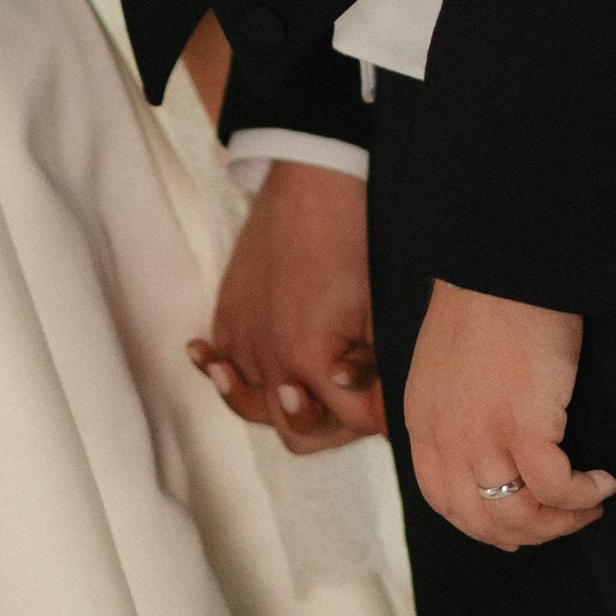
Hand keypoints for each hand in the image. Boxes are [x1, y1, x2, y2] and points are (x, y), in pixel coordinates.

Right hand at [189, 160, 383, 453]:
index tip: (393, 403)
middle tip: (354, 404)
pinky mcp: (227, 316)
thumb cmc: (354, 241)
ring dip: (282, 410)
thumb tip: (384, 422)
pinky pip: (221, 366)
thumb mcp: (377, 312)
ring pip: (254, 409)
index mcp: (311, 362)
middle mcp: (269, 359)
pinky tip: (234, 374)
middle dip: (332, 427)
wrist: (313, 182)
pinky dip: (228, 378)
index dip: (378, 416)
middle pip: (297, 433)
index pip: (351, 423)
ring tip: (296, 397)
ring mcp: (241, 338)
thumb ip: (375, 373)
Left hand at [404, 279, 615, 549]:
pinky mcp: (524, 426)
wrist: (504, 267)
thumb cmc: (487, 303)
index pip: (445, 501)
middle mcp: (447, 437)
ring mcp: (483, 435)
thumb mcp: (447, 365)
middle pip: (482, 520)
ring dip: (562, 520)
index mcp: (424, 422)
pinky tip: (603, 481)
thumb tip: (486, 448)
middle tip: (564, 518)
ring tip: (590, 502)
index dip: (485, 524)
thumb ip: (454, 409)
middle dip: (528, 532)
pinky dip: (584, 494)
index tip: (519, 524)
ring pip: (520, 514)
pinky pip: (557, 488)